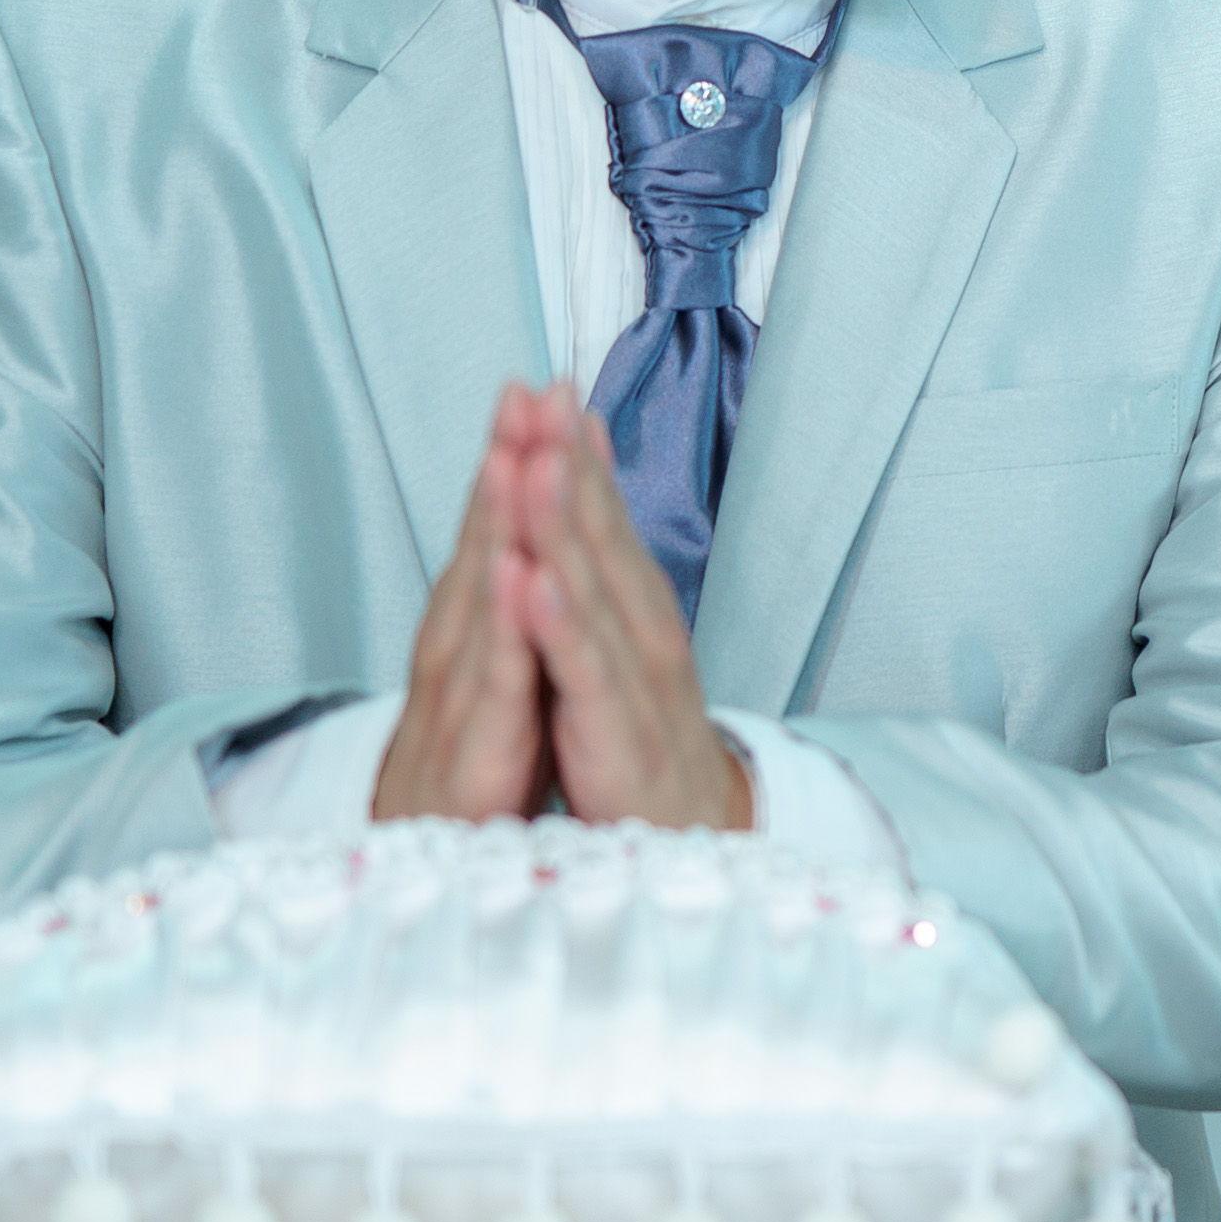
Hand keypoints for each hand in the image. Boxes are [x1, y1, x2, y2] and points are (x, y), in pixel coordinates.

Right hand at [370, 389, 556, 819]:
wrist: (435, 871)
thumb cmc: (481, 772)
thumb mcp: (508, 681)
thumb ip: (514, 613)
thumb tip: (527, 542)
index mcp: (476, 632)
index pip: (497, 531)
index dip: (516, 459)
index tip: (535, 386)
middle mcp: (462, 653)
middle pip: (483, 543)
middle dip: (503, 464)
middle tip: (521, 387)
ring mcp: (464, 700)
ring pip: (482, 599)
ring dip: (496, 525)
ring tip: (513, 454)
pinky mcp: (477, 754)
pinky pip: (498, 681)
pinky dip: (504, 628)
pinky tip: (513, 575)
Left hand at [513, 390, 753, 832]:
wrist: (686, 838)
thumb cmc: (641, 739)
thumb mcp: (619, 646)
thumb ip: (602, 569)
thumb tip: (583, 487)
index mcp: (633, 607)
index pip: (599, 516)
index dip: (569, 450)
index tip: (543, 383)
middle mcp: (641, 630)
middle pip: (598, 534)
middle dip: (566, 461)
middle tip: (541, 392)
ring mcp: (632, 679)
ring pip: (593, 590)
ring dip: (564, 522)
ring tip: (536, 460)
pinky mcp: (615, 733)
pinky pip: (584, 672)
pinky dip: (560, 625)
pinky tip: (535, 582)